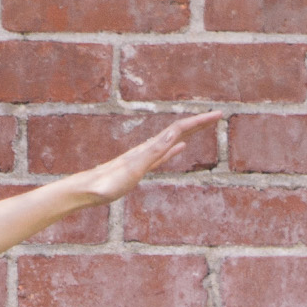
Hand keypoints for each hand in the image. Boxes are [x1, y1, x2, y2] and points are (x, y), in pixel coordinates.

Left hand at [76, 111, 222, 206]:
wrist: (87, 191)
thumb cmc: (108, 183)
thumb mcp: (135, 168)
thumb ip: (154, 152)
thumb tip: (175, 133)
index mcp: (150, 148)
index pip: (180, 128)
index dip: (200, 121)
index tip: (218, 114)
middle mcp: (148, 149)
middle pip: (178, 130)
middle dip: (199, 122)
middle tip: (219, 115)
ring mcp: (145, 157)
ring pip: (173, 139)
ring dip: (190, 131)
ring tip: (204, 125)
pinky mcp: (140, 167)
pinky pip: (164, 154)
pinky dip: (175, 148)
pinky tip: (180, 147)